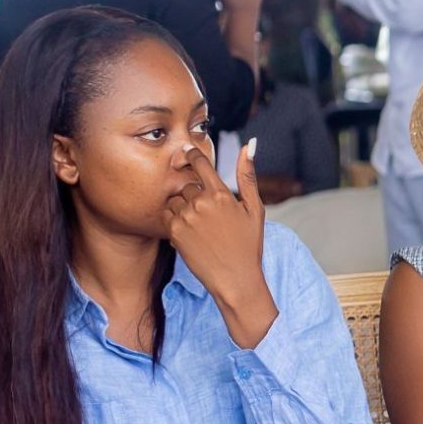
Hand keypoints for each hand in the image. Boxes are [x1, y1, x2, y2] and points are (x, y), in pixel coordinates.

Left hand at [165, 139, 272, 343]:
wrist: (235, 279)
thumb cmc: (248, 244)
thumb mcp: (254, 209)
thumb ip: (248, 175)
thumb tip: (250, 144)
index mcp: (221, 194)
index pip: (199, 163)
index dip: (192, 155)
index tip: (187, 152)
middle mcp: (200, 203)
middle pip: (186, 185)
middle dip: (194, 194)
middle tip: (208, 215)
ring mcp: (185, 217)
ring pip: (175, 200)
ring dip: (183, 208)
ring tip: (201, 227)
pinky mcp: (173, 232)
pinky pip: (168, 216)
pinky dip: (177, 222)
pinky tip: (192, 235)